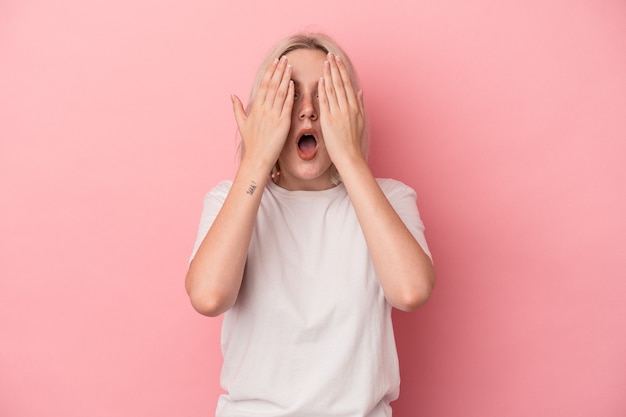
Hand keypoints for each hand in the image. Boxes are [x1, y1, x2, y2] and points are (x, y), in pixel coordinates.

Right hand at [232, 56, 293, 170]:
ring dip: (285, 78)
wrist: (257, 158)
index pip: (263, 85)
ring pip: (280, 92)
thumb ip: (237, 108)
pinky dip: (290, 93)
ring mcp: (273, 116)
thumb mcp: (242, 124)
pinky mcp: (282, 123)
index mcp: (256, 108)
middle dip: (278, 70)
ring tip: (290, 66)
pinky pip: (286, 105)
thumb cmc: (251, 143)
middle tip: (284, 58)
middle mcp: (264, 109)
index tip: (275, 62)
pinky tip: (293, 84)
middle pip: (272, 85)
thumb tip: (232, 95)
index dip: (270, 72)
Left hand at [318, 53, 365, 165]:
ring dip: (329, 74)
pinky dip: (323, 90)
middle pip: (340, 83)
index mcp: (355, 106)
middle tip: (330, 55)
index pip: (347, 84)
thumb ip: (360, 104)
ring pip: (333, 89)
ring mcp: (338, 113)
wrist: (349, 156)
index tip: (337, 60)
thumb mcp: (361, 120)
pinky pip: (326, 101)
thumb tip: (360, 91)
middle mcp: (347, 107)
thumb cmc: (354, 141)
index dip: (342, 70)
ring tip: (325, 63)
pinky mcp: (329, 119)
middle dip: (335, 68)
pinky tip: (321, 80)